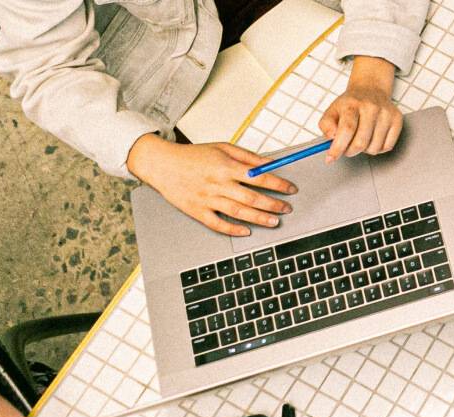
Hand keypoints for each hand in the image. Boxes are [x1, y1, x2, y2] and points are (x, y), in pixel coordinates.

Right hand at [126, 134, 297, 236]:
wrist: (162, 164)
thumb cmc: (193, 155)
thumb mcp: (223, 147)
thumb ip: (247, 156)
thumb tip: (270, 164)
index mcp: (226, 166)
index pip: (260, 177)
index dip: (279, 184)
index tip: (291, 189)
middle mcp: (218, 184)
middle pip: (252, 197)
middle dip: (273, 204)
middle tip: (287, 208)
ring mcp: (207, 199)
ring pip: (238, 212)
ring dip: (259, 218)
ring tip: (274, 222)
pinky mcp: (196, 211)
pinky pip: (217, 224)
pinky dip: (232, 229)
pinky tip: (246, 231)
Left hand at [319, 56, 401, 162]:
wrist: (371, 89)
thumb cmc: (350, 104)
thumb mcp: (332, 110)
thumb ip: (326, 124)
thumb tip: (331, 138)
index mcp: (352, 103)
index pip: (346, 130)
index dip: (338, 147)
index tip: (331, 158)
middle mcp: (371, 107)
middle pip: (360, 142)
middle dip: (349, 151)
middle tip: (346, 148)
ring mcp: (386, 113)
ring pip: (374, 148)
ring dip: (364, 150)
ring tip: (360, 139)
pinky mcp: (397, 120)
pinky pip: (387, 147)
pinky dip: (377, 148)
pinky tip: (372, 138)